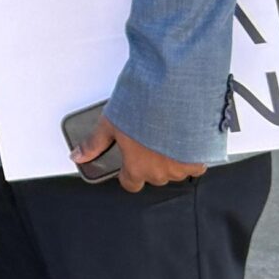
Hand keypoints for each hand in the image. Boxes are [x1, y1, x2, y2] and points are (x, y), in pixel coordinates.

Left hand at [73, 113, 206, 193]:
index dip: (127, 173)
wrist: (176, 94)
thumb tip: (78, 156)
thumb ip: (94, 143)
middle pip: (152, 176)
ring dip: (170, 157)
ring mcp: (182, 166)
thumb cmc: (143, 107)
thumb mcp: (110, 122)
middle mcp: (160, 173)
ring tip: (165, 134)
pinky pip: (195, 163)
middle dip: (149, 161)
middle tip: (147, 138)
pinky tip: (184, 137)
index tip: (128, 163)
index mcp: (137, 168)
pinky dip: (190, 154)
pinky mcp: (200, 158)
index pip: (130, 184)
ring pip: (174, 170)